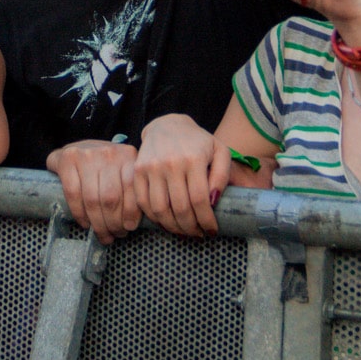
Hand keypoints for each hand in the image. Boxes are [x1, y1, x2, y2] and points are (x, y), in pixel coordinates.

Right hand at [46, 139, 140, 243]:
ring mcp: (87, 155)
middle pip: (111, 198)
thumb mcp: (124, 170)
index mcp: (127, 155)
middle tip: (115, 235)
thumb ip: (132, 188)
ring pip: (93, 199)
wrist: (76, 148)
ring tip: (103, 234)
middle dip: (114, 223)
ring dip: (98, 223)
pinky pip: (73, 195)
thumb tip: (140, 221)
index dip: (130, 212)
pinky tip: (85, 223)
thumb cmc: (104, 166)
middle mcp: (108, 153)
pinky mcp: (68, 160)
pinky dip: (80, 214)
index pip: (131, 188)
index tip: (129, 227)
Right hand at [134, 114, 229, 236]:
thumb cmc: (198, 142)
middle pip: (180, 208)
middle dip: (191, 228)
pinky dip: (154, 218)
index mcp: (193, 158)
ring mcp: (151, 166)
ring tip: (183, 231)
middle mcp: (171, 162)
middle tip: (198, 234)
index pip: (200, 199)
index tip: (212, 231)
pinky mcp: (137, 170)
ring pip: (160, 209)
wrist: (168, 125)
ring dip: (173, 227)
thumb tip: (214, 201)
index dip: (206, 220)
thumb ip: (223, 175)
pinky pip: (143, 202)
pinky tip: (166, 222)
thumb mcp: (220, 151)